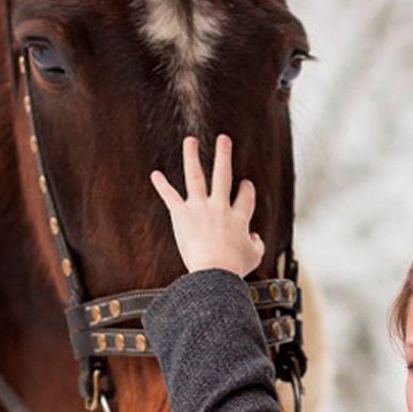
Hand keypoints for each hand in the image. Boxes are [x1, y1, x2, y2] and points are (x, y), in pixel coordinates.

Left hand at [150, 135, 263, 276]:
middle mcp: (220, 206)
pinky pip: (170, 197)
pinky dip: (162, 185)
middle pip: (223, 175)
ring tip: (190, 141)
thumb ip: (257, 244)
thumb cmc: (234, 268)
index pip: (245, 197)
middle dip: (224, 155)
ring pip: (196, 176)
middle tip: (224, 139)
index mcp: (239, 217)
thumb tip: (255, 238)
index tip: (245, 184)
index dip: (246, 190)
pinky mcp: (181, 214)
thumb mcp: (254, 256)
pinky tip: (155, 174)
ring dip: (192, 156)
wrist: (214, 271)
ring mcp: (200, 208)